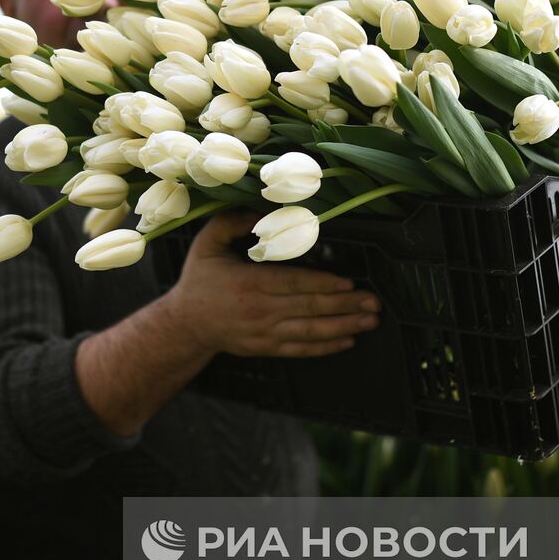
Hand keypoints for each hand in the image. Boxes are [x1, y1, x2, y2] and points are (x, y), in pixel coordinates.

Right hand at [157, 210, 380, 359]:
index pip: (294, 283)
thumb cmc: (199, 279)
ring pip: (310, 331)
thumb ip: (233, 222)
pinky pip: (301, 349)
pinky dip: (326, 347)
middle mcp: (259, 310)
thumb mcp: (207, 242)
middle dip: (345, 305)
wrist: (185, 324)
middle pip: (309, 308)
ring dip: (343, 326)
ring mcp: (263, 333)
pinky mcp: (265, 347)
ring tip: (369, 320)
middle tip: (373, 302)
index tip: (349, 282)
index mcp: (248, 282)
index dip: (324, 284)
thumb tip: (263, 210)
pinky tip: (347, 340)